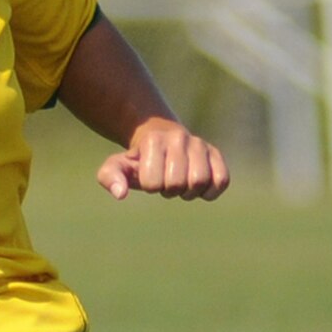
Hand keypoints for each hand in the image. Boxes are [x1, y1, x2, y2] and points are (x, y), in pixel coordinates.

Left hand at [96, 117, 229, 201]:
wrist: (161, 140)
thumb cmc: (138, 159)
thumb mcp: (117, 165)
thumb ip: (110, 177)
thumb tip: (120, 194)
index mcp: (153, 140)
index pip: (153, 182)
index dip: (150, 186)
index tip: (149, 177)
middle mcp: (179, 138)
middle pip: (178, 183)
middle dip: (169, 190)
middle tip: (165, 181)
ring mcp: (200, 144)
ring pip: (200, 181)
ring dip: (189, 192)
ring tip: (181, 183)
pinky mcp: (216, 154)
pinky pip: (221, 180)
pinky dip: (210, 192)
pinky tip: (199, 188)